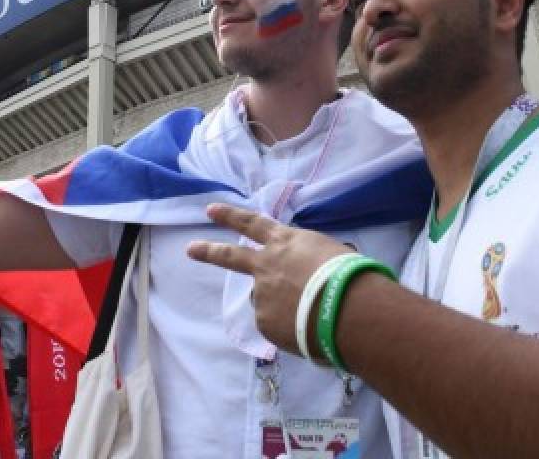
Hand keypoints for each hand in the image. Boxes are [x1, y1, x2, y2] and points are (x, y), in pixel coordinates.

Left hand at [186, 203, 352, 357]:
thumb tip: (310, 277)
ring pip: (265, 300)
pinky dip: (290, 328)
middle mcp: (267, 264)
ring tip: (303, 314)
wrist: (345, 307)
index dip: (231, 216)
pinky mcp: (263, 320)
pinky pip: (277, 326)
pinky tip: (307, 328)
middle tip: (190, 249)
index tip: (211, 210)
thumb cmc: (348, 274)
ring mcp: (261, 293)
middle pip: (230, 256)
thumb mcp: (331, 254)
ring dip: (278, 307)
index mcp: (287, 242)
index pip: (253, 224)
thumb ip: (310, 261)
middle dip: (209, 251)